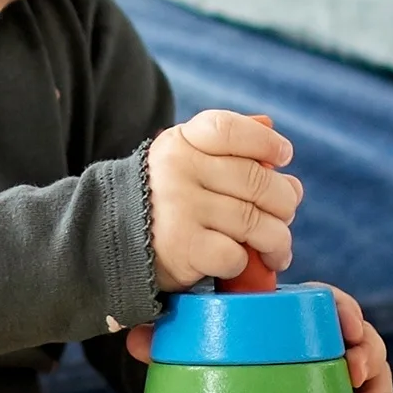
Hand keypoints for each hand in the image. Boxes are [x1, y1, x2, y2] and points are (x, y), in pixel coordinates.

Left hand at [123, 283, 392, 392]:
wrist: (221, 373)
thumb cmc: (211, 347)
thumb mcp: (191, 336)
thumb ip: (168, 333)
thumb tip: (138, 340)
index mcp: (292, 312)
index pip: (329, 302)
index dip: (345, 311)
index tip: (346, 327)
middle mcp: (318, 338)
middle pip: (360, 335)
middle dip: (368, 352)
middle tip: (354, 372)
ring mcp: (330, 370)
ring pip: (370, 369)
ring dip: (375, 390)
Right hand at [147, 110, 301, 291]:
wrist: (108, 242)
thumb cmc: (165, 201)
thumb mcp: (187, 163)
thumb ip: (231, 153)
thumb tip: (283, 162)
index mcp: (182, 141)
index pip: (231, 129)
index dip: (266, 142)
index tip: (284, 157)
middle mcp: (178, 169)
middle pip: (257, 179)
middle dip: (284, 202)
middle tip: (284, 216)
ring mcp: (179, 207)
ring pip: (255, 221)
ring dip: (277, 240)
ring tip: (277, 249)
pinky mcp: (182, 247)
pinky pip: (236, 254)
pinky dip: (244, 262)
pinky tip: (238, 262)